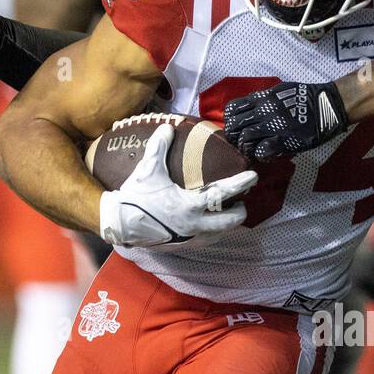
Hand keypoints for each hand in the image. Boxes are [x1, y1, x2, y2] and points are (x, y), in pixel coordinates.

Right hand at [97, 123, 257, 247]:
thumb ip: (159, 147)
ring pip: (220, 234)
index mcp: (190, 205)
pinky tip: (210, 225)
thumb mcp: (148, 169)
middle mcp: (194, 225)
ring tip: (229, 212)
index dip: (240, 184)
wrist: (120, 223)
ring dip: (228, 224)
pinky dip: (213, 232)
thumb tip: (168, 127)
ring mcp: (190, 238)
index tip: (253, 176)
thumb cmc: (136, 196)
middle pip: (230, 221)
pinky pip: (206, 241)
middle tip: (242, 201)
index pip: (223, 193)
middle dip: (240, 211)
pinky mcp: (183, 246)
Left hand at [224, 79, 348, 159]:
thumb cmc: (304, 97)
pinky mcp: (282, 141)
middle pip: (234, 126)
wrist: (325, 106)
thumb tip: (250, 107)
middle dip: (233, 136)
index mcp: (261, 98)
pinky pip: (261, 151)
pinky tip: (263, 155)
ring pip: (245, 139)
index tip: (235, 126)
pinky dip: (259, 154)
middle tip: (239, 142)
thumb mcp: (279, 91)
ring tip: (250, 151)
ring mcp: (272, 127)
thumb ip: (263, 99)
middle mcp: (263, 112)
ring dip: (244, 147)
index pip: (233, 109)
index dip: (230, 120)